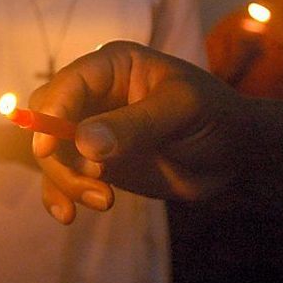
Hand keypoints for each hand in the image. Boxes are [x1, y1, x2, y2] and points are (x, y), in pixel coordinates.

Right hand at [30, 41, 244, 223]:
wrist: (235, 155)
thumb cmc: (216, 117)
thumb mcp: (182, 111)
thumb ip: (136, 124)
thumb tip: (83, 143)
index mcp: (112, 67)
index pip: (66, 85)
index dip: (51, 114)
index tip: (48, 148)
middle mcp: (94, 95)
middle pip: (47, 121)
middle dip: (57, 154)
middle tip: (95, 178)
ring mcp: (91, 131)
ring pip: (52, 154)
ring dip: (66, 181)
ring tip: (104, 200)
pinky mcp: (94, 163)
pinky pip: (62, 178)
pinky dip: (59, 195)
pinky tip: (69, 215)